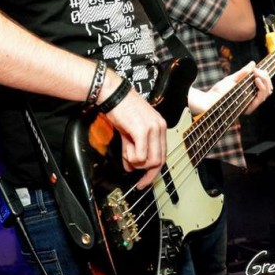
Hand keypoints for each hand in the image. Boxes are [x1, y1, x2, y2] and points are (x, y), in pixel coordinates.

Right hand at [101, 74, 167, 189]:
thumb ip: (132, 149)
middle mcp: (160, 127)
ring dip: (137, 163)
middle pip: (159, 161)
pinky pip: (141, 156)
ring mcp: (152, 128)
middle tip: (133, 172)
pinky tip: (126, 151)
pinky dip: (132, 158)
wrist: (112, 93)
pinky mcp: (142, 130)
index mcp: (159, 126)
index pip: (163, 155)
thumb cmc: (120, 108)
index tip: (143, 181)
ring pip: (151, 161)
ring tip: (127, 154)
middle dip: (145, 171)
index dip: (153, 172)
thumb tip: (130, 166)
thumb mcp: (129, 130)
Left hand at [200, 61, 272, 114]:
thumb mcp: (232, 79)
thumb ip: (243, 72)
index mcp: (249, 93)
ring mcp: (250, 104)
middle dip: (266, 78)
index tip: (259, 69)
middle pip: (268, 89)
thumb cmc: (219, 91)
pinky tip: (256, 79)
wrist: (209, 100)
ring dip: (265, 81)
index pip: (264, 86)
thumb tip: (253, 63)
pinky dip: (261, 88)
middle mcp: (251, 99)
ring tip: (257, 74)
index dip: (265, 77)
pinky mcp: (248, 107)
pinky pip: (260, 98)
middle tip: (258, 71)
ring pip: (266, 93)